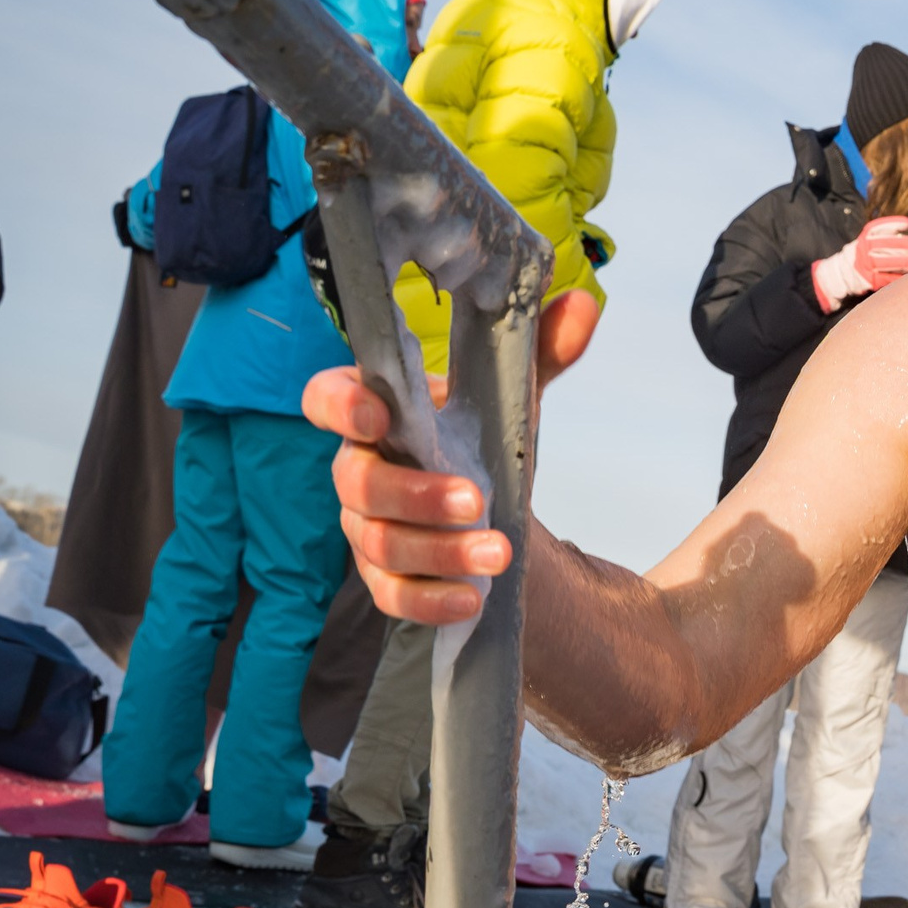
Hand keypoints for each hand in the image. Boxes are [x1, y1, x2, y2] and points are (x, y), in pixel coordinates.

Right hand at [303, 286, 599, 622]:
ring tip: (500, 554)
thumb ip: (540, 354)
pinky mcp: (388, 580)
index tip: (380, 413)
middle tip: (477, 500)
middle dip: (416, 494)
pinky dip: (433, 599)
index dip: (340, 406)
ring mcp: (367, 529)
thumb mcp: (515, 400)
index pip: (327, 399)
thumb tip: (580, 307)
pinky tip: (474, 598)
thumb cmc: (488, 445)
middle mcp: (359, 471)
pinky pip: (394, 596)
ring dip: (440, 551)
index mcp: (378, 413)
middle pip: (357, 484)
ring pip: (380, 544)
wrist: (500, 518)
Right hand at [811, 216, 907, 311]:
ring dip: (907, 263)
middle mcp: (865, 251)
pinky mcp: (871, 281)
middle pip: (889, 248)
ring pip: (890, 264)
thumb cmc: (864, 250)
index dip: (901, 234)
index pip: (885, 233)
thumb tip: (907, 223)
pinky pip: (888, 279)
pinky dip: (902, 277)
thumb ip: (887, 227)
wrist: (844, 272)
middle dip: (907, 248)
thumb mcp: (871, 234)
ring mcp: (867, 267)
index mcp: (867, 237)